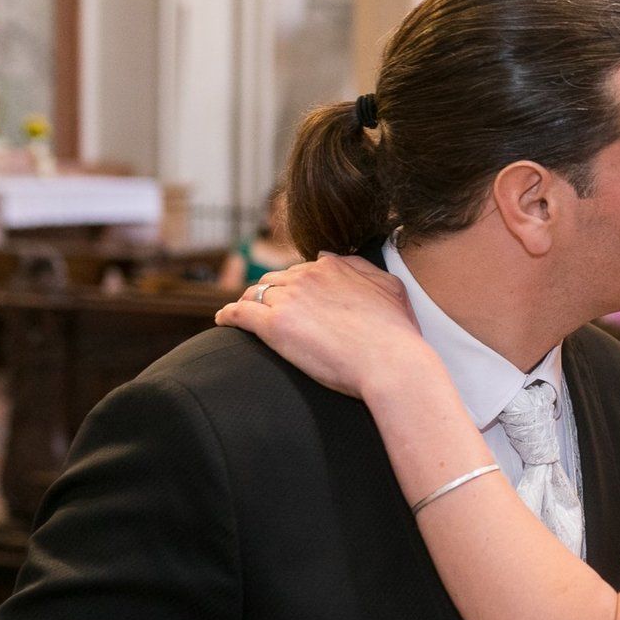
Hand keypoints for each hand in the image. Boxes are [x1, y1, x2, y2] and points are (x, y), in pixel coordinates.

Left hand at [216, 255, 429, 398]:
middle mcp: (308, 276)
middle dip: (271, 294)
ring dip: (248, 303)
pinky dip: (228, 315)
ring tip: (243, 316)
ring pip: (255, 293)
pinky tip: (222, 321)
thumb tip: (331, 257)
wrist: (390, 362)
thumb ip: (361, 268)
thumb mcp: (391, 288)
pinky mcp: (273, 325)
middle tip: (268, 311)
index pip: (302, 270)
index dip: (296, 286)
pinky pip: (239, 313)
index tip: (294, 301)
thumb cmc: (397, 333)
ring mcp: (289, 299)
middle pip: (275, 279)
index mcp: (333, 267)